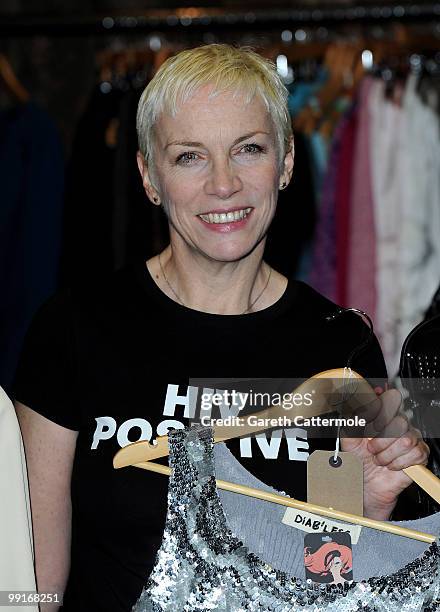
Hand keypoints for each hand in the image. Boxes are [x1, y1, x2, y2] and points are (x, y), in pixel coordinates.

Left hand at [341, 388, 428, 519]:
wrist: (366, 484)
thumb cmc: (358, 460)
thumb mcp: (348, 439)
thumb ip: (350, 421)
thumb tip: (352, 407)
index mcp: (382, 416)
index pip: (390, 398)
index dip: (380, 410)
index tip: (369, 425)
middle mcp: (398, 424)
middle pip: (399, 421)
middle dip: (380, 440)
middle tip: (371, 449)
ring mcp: (411, 438)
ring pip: (406, 439)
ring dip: (387, 454)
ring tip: (380, 459)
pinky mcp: (418, 455)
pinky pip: (414, 453)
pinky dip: (398, 463)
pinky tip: (391, 465)